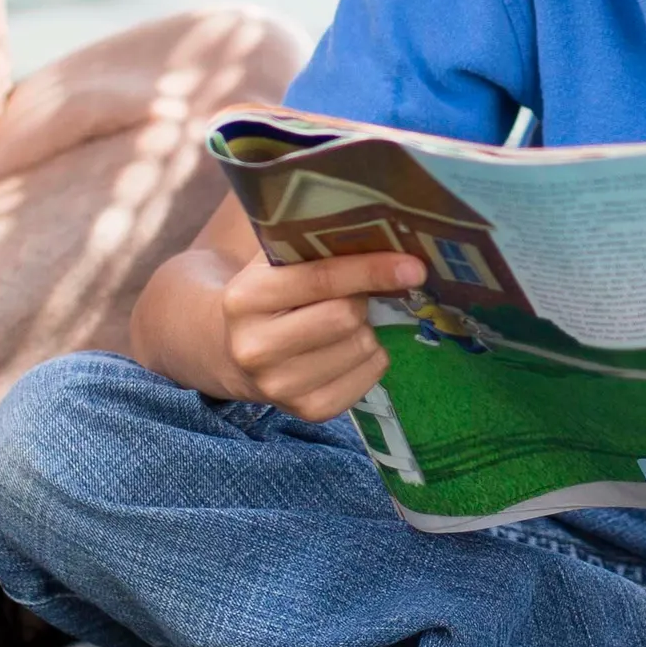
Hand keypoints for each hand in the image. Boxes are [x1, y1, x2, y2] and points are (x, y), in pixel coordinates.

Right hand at [219, 251, 419, 421]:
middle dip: (360, 300)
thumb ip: (313, 246)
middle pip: (347, 317)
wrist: (232, 354)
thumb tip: (384, 235)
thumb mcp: (273, 263)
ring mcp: (280, 387)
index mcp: (245, 298)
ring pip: (362, 346)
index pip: (321, 279)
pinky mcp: (309, 411)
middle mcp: (255, 348)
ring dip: (366, 329)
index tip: (414, 267)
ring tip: (342, 325)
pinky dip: (371, 357)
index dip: (372, 270)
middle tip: (350, 296)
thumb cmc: (267, 297)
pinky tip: (347, 350)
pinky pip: (371, 374)